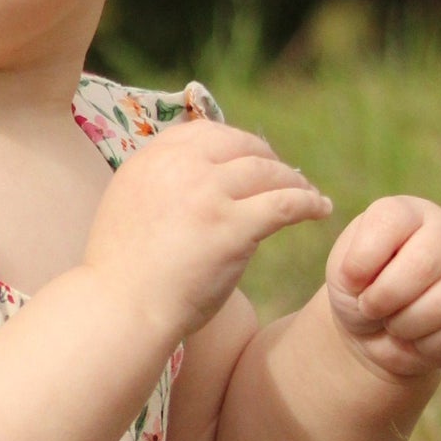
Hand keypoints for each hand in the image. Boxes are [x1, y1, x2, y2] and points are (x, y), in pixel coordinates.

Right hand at [84, 120, 332, 344]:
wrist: (120, 309)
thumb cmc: (124, 273)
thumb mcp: (130, 206)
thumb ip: (161, 185)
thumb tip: (205, 176)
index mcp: (150, 159)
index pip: (204, 132)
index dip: (234, 143)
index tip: (251, 156)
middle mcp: (178, 166)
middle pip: (240, 145)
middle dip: (267, 157)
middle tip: (285, 174)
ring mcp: (207, 193)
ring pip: (268, 171)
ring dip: (294, 180)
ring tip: (308, 192)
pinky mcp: (233, 226)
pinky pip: (286, 204)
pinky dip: (309, 203)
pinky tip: (321, 209)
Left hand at [325, 196, 440, 379]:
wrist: (377, 329)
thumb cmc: (359, 290)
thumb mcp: (342, 274)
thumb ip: (354, 268)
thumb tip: (382, 286)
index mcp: (407, 213)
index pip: (390, 220)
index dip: (362, 260)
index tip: (350, 280)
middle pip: (423, 263)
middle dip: (385, 297)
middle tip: (370, 307)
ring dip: (403, 326)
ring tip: (392, 323)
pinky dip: (423, 346)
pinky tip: (415, 337)